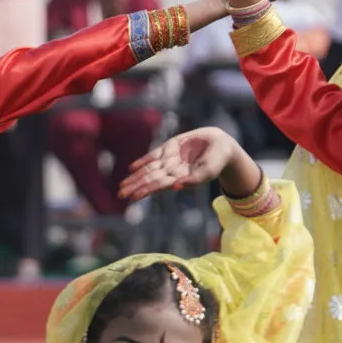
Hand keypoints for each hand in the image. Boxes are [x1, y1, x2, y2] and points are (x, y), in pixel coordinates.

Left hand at [117, 127, 241, 202]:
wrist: (220, 144)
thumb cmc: (217, 161)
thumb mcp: (208, 171)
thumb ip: (194, 179)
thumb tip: (176, 187)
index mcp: (180, 178)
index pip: (159, 185)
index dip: (146, 190)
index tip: (133, 198)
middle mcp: (172, 171)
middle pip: (150, 179)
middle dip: (135, 186)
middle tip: (120, 194)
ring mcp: (170, 160)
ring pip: (149, 170)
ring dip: (135, 177)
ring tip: (122, 186)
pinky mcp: (170, 147)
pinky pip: (153, 155)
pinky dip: (143, 161)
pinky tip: (132, 168)